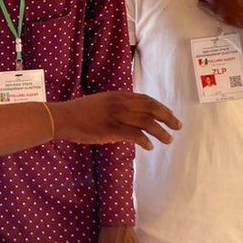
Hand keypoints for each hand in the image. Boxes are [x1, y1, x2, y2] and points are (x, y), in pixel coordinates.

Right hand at [49, 92, 180, 150]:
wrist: (64, 117)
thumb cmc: (80, 112)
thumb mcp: (102, 103)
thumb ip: (117, 107)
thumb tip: (130, 118)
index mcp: (119, 95)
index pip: (146, 99)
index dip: (161, 107)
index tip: (169, 114)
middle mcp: (121, 103)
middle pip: (151, 109)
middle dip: (167, 117)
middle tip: (178, 126)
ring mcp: (117, 116)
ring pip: (147, 122)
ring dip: (161, 131)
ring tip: (169, 139)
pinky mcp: (112, 129)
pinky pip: (135, 135)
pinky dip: (145, 141)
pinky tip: (149, 146)